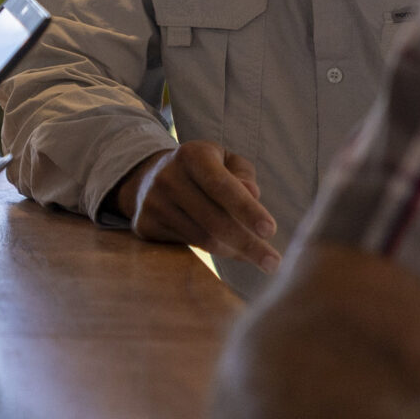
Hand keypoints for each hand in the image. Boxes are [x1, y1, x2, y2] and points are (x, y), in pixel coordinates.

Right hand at [115, 141, 279, 271]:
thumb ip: (244, 175)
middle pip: (214, 220)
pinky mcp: (145, 225)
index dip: (247, 209)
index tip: (271, 231)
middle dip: (248, 244)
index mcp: (191, 155)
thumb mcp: (226, 162)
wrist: (151, 177)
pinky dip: (217, 253)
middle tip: (274, 263)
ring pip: (203, 239)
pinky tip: (233, 251)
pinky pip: (189, 246)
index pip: (221, 185)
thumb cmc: (204, 170)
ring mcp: (153, 203)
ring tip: (258, 257)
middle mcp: (168, 177)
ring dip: (235, 251)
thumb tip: (253, 195)